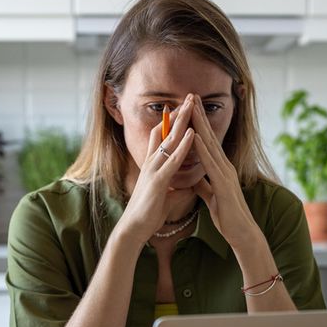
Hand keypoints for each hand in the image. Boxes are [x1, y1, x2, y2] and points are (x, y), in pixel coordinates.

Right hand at [116, 95, 196, 243]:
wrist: (134, 229)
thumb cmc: (148, 215)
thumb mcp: (165, 198)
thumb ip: (175, 190)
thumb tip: (187, 188)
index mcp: (153, 166)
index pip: (162, 137)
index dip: (171, 122)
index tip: (183, 109)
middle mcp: (151, 163)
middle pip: (165, 131)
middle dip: (178, 114)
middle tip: (189, 97)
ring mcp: (153, 170)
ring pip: (169, 140)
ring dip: (182, 122)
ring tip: (192, 105)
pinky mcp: (158, 181)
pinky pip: (173, 159)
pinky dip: (183, 145)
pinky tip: (192, 133)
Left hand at [189, 94, 259, 247]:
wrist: (241, 233)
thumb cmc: (228, 216)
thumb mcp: (211, 196)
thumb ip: (204, 184)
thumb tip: (195, 177)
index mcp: (220, 169)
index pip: (207, 142)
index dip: (199, 124)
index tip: (190, 107)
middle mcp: (224, 167)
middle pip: (210, 136)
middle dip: (199, 116)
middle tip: (191, 95)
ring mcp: (225, 174)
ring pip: (210, 145)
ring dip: (200, 125)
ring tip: (191, 107)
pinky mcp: (224, 185)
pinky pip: (210, 164)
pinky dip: (202, 149)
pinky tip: (194, 137)